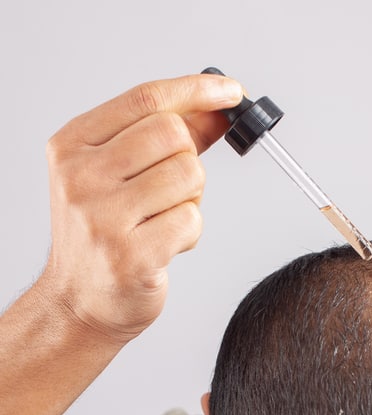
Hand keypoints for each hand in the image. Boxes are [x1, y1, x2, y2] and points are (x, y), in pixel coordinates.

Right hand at [39, 74, 242, 343]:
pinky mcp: (131, 255)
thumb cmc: (105, 232)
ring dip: (191, 200)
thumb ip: (169, 138)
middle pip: (174, 135)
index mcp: (73, 145)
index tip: (232, 91)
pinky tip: (164, 245)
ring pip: (190, 175)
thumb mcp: (121, 174)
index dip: (197, 90)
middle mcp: (80, 176)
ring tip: (162, 220)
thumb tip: (218, 108)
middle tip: (171, 190)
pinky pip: (192, 220)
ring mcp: (102, 217)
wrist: (79, 302)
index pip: (146, 99)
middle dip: (189, 160)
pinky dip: (190, 232)